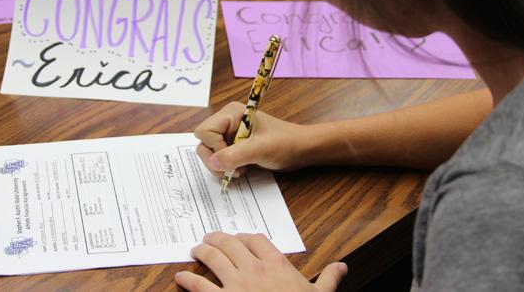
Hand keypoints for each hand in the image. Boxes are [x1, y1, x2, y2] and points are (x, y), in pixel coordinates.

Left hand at [175, 232, 346, 291]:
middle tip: (209, 238)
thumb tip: (342, 268)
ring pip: (214, 258)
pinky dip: (189, 280)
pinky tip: (181, 277)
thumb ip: (329, 280)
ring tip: (195, 249)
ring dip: (202, 251)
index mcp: (277, 265)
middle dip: (218, 238)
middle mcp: (255, 270)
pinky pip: (200, 287)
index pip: (257, 240)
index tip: (239, 238)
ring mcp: (237, 285)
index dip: (245, 236)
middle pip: (231, 243)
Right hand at [194, 102, 310, 177]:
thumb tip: (212, 162)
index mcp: (231, 113)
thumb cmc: (285, 143)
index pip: (204, 131)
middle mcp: (227, 122)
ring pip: (210, 154)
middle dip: (215, 160)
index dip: (214, 147)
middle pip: (203, 143)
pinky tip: (242, 169)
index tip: (232, 156)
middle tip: (233, 169)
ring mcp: (230, 135)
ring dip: (221, 166)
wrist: (302, 150)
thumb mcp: (260, 149)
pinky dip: (227, 168)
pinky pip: (219, 159)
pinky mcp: (234, 147)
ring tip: (240, 169)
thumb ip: (234, 155)